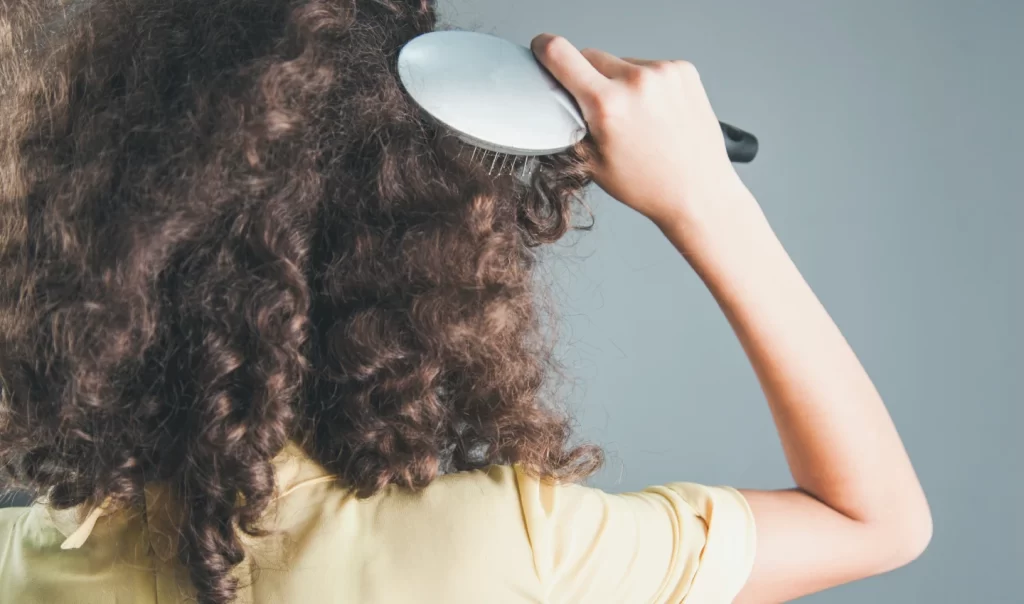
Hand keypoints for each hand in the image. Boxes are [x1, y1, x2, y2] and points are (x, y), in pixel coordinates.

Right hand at [531, 34, 752, 231]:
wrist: (698, 191)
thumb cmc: (647, 185)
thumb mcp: (591, 162)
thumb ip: (569, 123)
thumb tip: (556, 97)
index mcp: (607, 104)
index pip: (560, 54)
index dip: (544, 48)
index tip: (541, 47)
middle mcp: (636, 81)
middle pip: (591, 56)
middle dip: (588, 78)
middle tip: (600, 111)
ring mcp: (663, 72)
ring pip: (621, 62)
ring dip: (619, 81)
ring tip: (636, 118)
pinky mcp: (683, 70)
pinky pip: (649, 66)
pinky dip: (646, 83)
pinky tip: (655, 112)